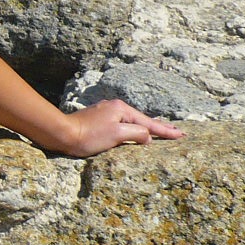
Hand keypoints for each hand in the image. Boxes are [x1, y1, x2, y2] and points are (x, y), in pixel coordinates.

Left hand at [59, 99, 183, 156]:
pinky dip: (134, 127)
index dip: (166, 131)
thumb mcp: (118, 134)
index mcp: (121, 109)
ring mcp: (105, 112)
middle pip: (142, 119)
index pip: (149, 123)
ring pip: (132, 121)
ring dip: (147, 126)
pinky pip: (122, 123)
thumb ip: (138, 133)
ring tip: (161, 131)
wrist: (62, 133)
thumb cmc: (89, 135)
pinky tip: (136, 130)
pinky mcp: (98, 119)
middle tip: (177, 131)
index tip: (182, 135)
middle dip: (160, 126)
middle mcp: (114, 107)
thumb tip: (147, 137)